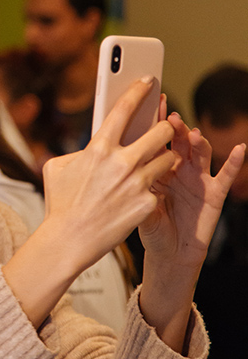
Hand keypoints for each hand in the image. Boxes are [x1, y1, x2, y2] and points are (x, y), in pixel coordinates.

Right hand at [42, 77, 175, 274]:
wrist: (69, 240)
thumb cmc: (60, 203)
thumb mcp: (58, 167)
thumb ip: (79, 150)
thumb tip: (93, 144)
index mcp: (98, 148)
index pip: (124, 108)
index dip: (138, 90)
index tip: (149, 80)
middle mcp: (121, 162)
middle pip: (160, 131)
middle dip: (165, 127)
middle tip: (163, 129)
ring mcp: (137, 183)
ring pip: (168, 158)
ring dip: (164, 157)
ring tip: (156, 161)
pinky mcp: (147, 203)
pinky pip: (160, 186)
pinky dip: (155, 186)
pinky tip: (144, 191)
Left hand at [139, 109, 244, 273]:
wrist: (169, 254)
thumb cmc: (151, 229)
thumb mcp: (138, 208)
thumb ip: (135, 192)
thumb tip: (122, 177)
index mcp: (158, 167)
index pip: (158, 140)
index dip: (157, 123)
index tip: (153, 104)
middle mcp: (179, 168)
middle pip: (179, 141)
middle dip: (176, 128)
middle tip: (171, 118)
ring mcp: (198, 179)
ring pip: (201, 153)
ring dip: (198, 142)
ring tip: (193, 134)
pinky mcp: (215, 193)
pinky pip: (226, 175)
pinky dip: (234, 162)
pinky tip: (239, 149)